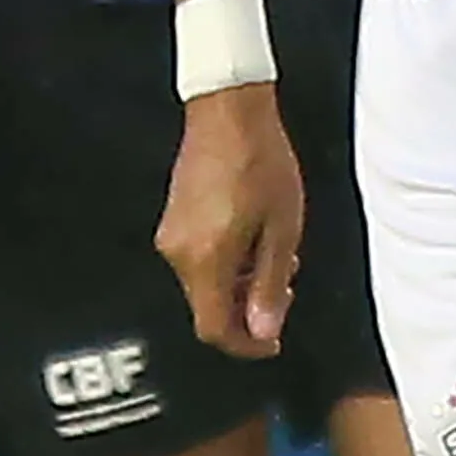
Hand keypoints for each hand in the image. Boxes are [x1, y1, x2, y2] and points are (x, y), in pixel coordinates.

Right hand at [157, 82, 305, 358]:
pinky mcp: (173, 219)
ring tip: (276, 259)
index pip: (215, 329)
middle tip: (284, 292)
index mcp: (205, 259)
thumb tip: (265, 330)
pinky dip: (227, 264)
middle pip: (208, 308)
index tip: (272, 343)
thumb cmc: (259, 160)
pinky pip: (199, 260)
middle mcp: (178, 252)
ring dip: (240, 285)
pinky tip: (254, 242)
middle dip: (248, 311)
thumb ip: (272, 284)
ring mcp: (172, 234)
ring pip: (205, 284)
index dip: (246, 345)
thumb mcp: (282, 228)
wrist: (229, 110)